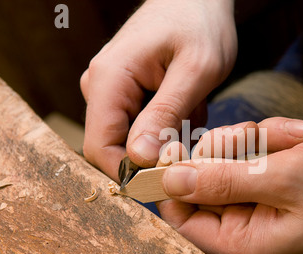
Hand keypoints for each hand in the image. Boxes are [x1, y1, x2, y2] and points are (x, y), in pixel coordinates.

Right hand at [81, 0, 236, 180]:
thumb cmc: (201, 25)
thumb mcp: (195, 71)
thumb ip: (165, 114)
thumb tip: (137, 158)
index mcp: (110, 79)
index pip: (101, 147)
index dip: (132, 173)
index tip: (170, 178)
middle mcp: (101, 87)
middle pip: (117, 146)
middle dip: (158, 152)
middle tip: (195, 129)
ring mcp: (112, 90)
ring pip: (135, 139)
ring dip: (169, 135)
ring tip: (195, 108)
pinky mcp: (126, 93)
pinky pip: (143, 126)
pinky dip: (170, 124)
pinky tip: (190, 104)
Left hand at [156, 117, 302, 253]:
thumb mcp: (286, 180)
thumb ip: (223, 181)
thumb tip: (171, 180)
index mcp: (246, 241)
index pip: (183, 217)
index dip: (175, 182)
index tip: (177, 147)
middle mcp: (251, 225)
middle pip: (207, 178)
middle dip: (234, 147)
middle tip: (263, 137)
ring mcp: (266, 201)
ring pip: (235, 157)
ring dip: (264, 138)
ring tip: (301, 140)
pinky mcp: (280, 181)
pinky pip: (260, 150)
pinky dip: (279, 138)